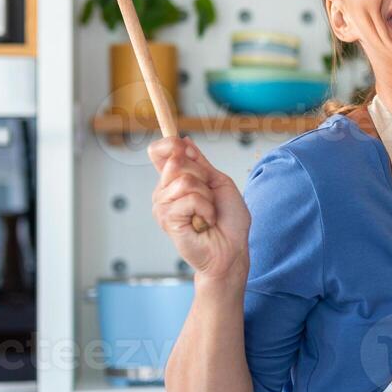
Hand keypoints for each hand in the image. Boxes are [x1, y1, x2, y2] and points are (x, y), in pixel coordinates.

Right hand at [149, 137, 250, 281]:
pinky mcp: (167, 219)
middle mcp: (163, 191)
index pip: (159, 151)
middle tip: (209, 198)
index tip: (184, 147)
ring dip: (206, 197)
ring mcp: (162, 206)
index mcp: (174, 180)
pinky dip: (206, 210)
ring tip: (207, 214)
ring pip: (185, 181)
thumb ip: (200, 163)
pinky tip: (204, 223)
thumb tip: (184, 141)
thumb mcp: (218, 183)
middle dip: (202, 176)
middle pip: (176, 161)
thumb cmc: (228, 221)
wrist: (232, 250)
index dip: (170, 144)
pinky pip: (190, 199)